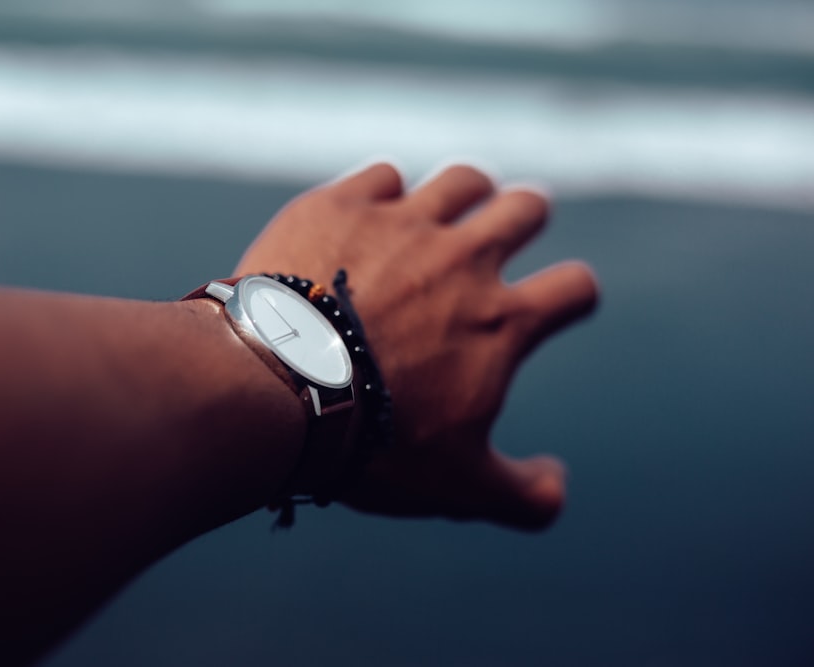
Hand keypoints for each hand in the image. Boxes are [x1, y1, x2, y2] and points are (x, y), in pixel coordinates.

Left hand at [235, 163, 597, 529]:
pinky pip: (383, 176)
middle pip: (526, 209)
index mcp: (500, 321)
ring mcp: (400, 225)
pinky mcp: (341, 206)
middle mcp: (462, 259)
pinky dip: (384, 194)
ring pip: (461, 181)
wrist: (275, 389)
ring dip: (468, 192)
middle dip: (526, 217)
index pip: (575, 288)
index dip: (574, 294)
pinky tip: (368, 217)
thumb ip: (522, 494)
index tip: (559, 302)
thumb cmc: (370, 443)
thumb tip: (558, 489)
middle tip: (509, 229)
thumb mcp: (458, 487)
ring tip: (453, 208)